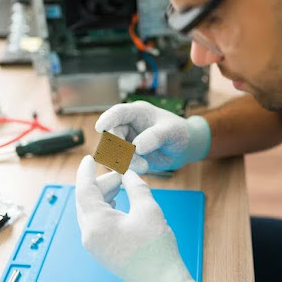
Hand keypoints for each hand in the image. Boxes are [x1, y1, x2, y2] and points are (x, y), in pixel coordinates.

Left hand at [75, 156, 197, 281]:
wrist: (162, 281)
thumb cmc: (155, 248)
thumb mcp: (148, 209)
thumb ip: (135, 186)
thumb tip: (128, 174)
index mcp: (96, 223)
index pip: (84, 190)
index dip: (86, 171)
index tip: (88, 158)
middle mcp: (89, 235)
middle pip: (86, 200)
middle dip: (101, 183)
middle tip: (120, 174)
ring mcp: (94, 245)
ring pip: (90, 212)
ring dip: (103, 196)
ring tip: (121, 186)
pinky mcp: (102, 250)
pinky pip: (96, 223)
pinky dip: (105, 209)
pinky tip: (119, 203)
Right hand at [95, 101, 210, 172]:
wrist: (181, 149)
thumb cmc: (178, 133)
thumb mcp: (171, 132)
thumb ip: (155, 136)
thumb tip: (136, 146)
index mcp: (137, 113)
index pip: (119, 112)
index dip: (108, 118)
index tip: (99, 127)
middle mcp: (127, 125)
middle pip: (112, 136)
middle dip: (123, 152)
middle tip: (142, 164)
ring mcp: (125, 140)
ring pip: (112, 152)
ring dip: (126, 162)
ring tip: (145, 167)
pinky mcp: (126, 155)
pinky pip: (118, 163)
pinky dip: (127, 168)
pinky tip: (142, 169)